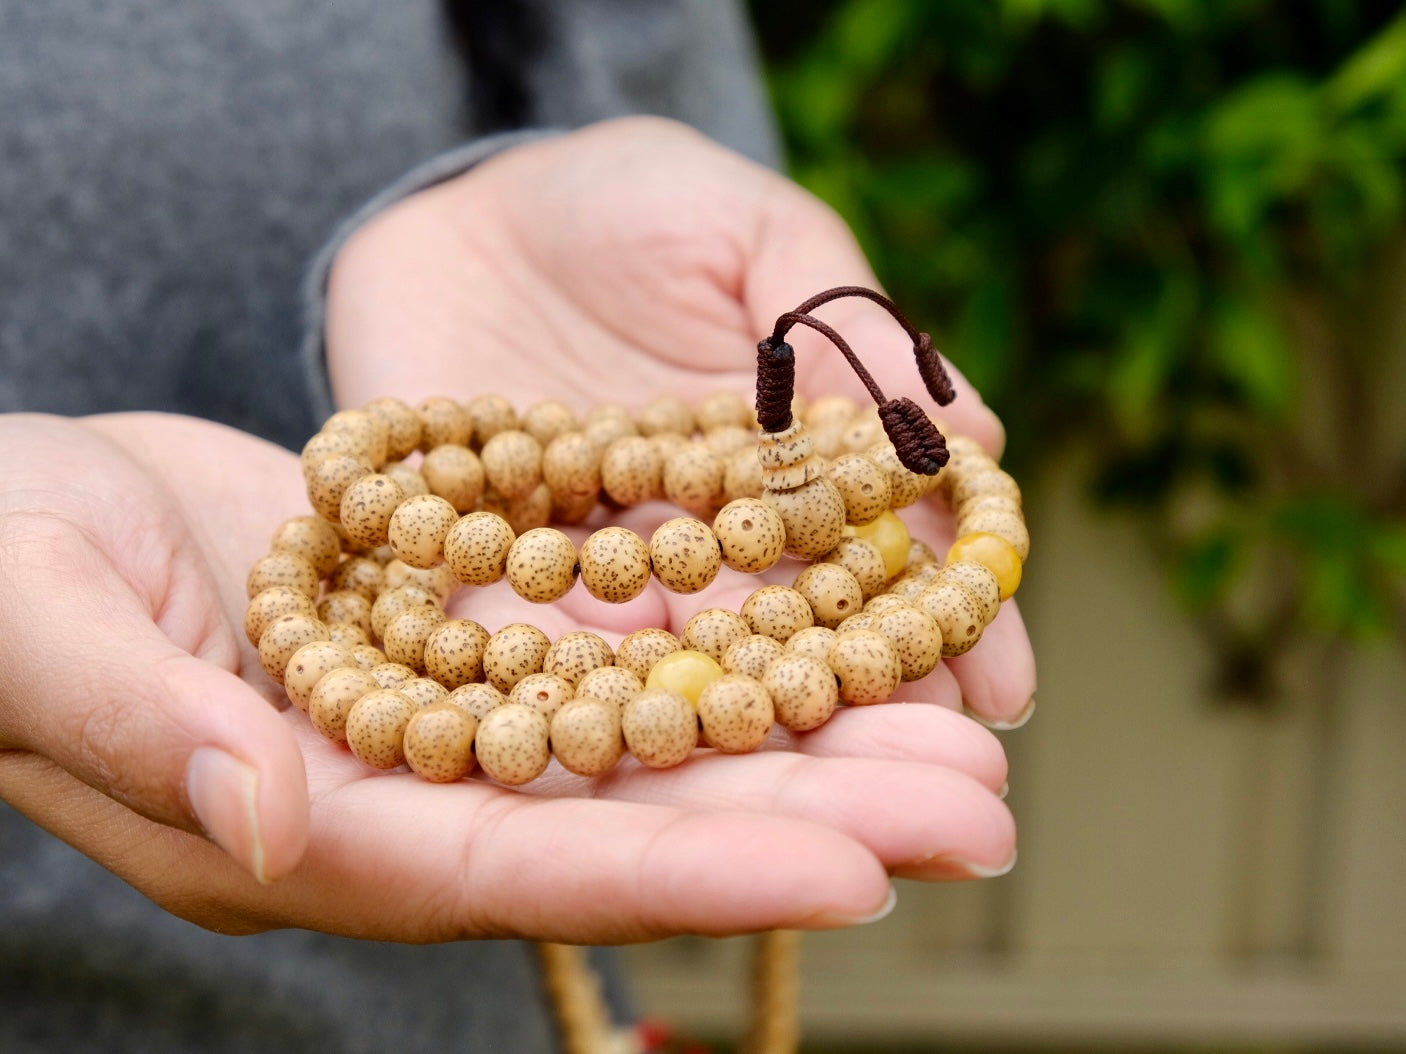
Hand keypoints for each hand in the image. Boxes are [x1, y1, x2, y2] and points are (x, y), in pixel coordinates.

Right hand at [0, 412, 1012, 943]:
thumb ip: (147, 731)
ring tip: (965, 743)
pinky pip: (622, 654)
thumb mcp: (37, 624)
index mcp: (313, 828)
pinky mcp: (467, 636)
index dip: (693, 870)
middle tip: (981, 812)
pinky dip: (735, 653)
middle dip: (809, 819)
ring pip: (656, 740)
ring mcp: (447, 716)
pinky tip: (848, 641)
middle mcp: (409, 792)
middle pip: (635, 819)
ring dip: (812, 738)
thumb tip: (277, 813)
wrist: (9, 512)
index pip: (528, 864)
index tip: (857, 870)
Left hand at [326, 116, 1035, 726]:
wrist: (459, 208)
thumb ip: (841, 323)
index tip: (1002, 682)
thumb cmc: (628, 201)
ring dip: (743, 726)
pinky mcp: (491, 577)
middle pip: (799, 635)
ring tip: (807, 795)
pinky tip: (628, 737)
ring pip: (684, 661)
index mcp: (789, 468)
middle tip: (931, 782)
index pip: (885, 554)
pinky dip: (578, 687)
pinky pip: (537, 643)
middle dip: (866, 705)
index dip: (945, 617)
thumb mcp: (750, 231)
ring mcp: (603, 569)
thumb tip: (973, 433)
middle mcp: (707, 541)